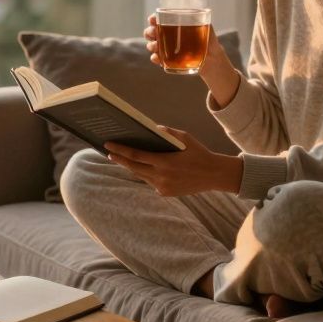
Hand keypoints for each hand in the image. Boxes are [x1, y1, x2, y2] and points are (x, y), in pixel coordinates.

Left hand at [104, 126, 243, 196]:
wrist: (214, 175)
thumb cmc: (199, 152)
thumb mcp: (184, 137)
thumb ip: (166, 132)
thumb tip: (149, 128)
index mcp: (165, 162)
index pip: (136, 156)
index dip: (120, 151)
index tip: (108, 145)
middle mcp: (162, 177)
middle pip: (134, 168)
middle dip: (119, 159)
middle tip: (108, 152)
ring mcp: (163, 187)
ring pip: (141, 175)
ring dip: (131, 167)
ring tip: (120, 157)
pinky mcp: (166, 193)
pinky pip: (150, 182)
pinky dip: (145, 173)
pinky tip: (140, 166)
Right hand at [144, 14, 228, 75]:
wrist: (212, 59)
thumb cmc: (208, 40)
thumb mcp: (207, 28)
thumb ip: (203, 20)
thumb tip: (203, 12)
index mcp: (174, 25)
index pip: (159, 19)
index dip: (153, 19)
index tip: (152, 20)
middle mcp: (167, 36)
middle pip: (151, 32)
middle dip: (149, 32)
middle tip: (154, 33)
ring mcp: (166, 49)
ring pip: (152, 45)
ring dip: (151, 45)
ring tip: (156, 46)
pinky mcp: (168, 60)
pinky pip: (157, 59)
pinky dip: (155, 58)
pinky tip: (157, 58)